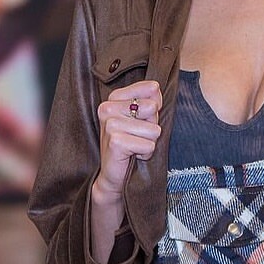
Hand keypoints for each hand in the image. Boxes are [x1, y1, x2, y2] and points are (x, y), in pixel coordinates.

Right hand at [97, 78, 160, 194]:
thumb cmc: (131, 144)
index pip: (152, 89)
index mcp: (114, 97)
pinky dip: (145, 153)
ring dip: (149, 142)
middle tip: (136, 136)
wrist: (114, 175)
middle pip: (153, 108)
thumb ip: (151, 100)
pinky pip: (149, 145)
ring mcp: (110, 124)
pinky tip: (132, 155)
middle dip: (151, 126)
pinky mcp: (115, 141)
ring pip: (153, 130)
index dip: (155, 107)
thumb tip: (155, 88)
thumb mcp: (143, 118)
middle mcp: (108, 108)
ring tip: (134, 146)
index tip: (142, 120)